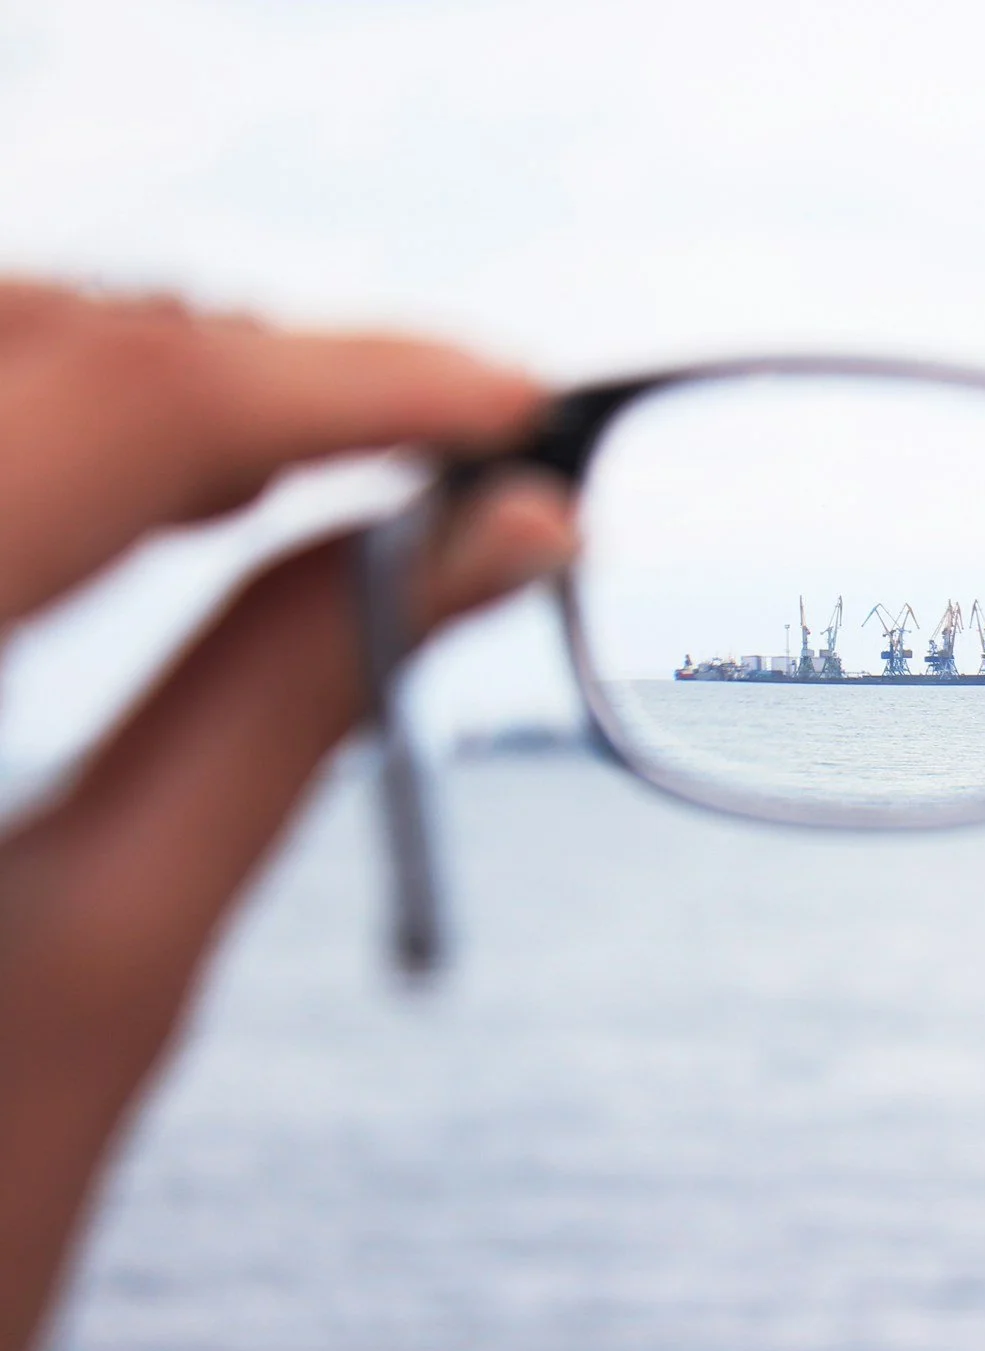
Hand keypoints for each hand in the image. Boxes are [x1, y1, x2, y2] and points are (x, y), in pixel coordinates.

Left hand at [0, 283, 575, 1350]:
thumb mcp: (116, 957)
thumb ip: (298, 698)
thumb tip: (502, 536)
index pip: (121, 406)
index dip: (351, 377)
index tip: (521, 407)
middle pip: (21, 345)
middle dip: (246, 365)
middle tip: (447, 452)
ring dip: (134, 383)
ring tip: (307, 464)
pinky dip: (38, 434)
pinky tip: (138, 491)